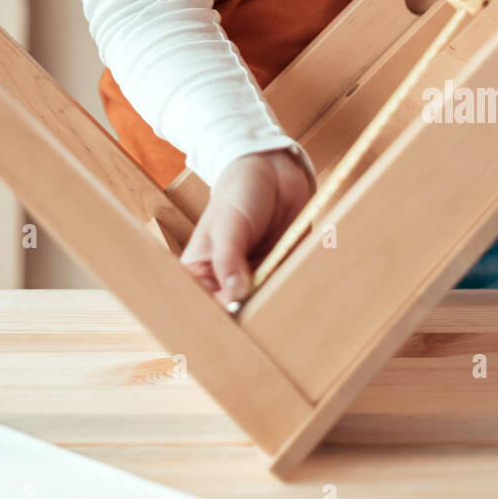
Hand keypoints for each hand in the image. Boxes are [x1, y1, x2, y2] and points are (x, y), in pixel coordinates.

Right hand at [180, 149, 314, 308]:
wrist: (272, 172)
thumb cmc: (239, 193)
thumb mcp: (229, 223)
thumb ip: (229, 258)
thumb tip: (234, 293)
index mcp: (200, 273)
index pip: (206, 305)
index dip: (220, 317)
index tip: (236, 322)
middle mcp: (225, 283)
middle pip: (235, 314)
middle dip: (249, 319)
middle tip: (263, 326)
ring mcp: (254, 281)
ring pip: (262, 308)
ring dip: (274, 309)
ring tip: (282, 309)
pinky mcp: (279, 276)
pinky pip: (285, 292)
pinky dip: (292, 294)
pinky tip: (296, 294)